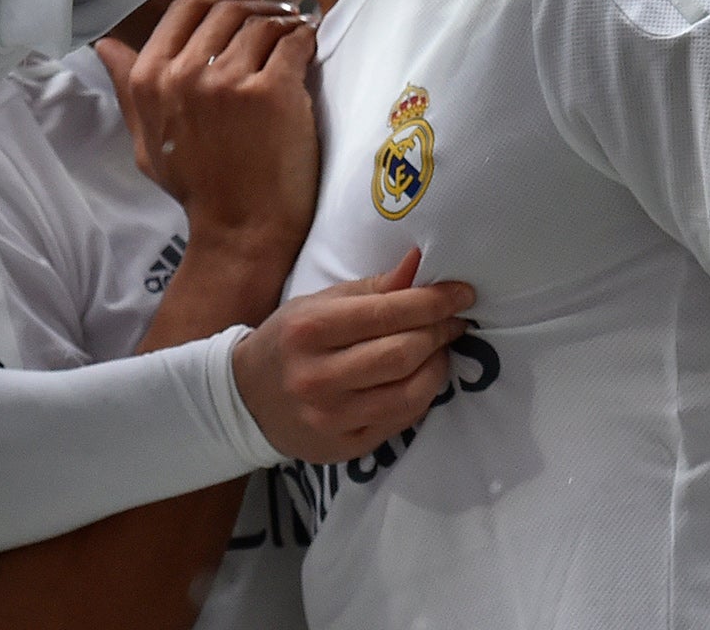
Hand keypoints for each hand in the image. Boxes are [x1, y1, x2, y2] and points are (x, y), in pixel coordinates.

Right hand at [95, 0, 319, 252]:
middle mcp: (183, 74)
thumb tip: (104, 46)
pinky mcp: (271, 92)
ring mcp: (228, 82)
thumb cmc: (196, 187)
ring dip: (282, 18)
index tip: (239, 4)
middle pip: (224, 10)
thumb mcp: (145, 138)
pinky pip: (291, 41)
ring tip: (294, 26)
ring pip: (260, 22)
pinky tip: (308, 41)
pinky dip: (303, 35)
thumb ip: (128, 86)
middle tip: (275, 12)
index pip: (183, 9)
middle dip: (254, 5)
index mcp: (149, 79)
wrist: (242, 229)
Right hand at [233, 248, 473, 463]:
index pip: (385, 313)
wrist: (248, 398)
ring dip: (437, 366)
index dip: (432, 302)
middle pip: (402, 354)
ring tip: (438, 349)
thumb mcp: (317, 305)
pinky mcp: (344, 446)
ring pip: (409, 392)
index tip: (461, 293)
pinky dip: (421, 396)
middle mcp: (318, 375)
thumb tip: (419, 264)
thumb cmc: (288, 341)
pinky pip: (401, 420)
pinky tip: (420, 378)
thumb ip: (371, 289)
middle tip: (452, 320)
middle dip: (439, 332)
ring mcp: (331, 416)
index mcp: (308, 329)